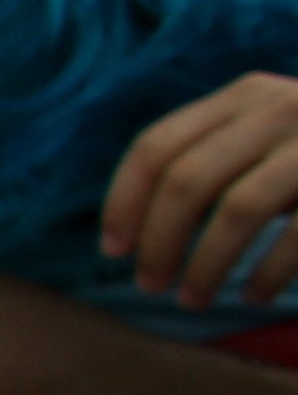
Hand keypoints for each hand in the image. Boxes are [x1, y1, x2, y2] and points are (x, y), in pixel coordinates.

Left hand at [101, 72, 297, 311]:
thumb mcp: (262, 138)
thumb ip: (210, 160)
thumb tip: (132, 226)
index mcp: (243, 96)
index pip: (157, 145)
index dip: (124, 201)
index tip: (114, 251)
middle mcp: (278, 107)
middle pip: (187, 181)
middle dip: (159, 241)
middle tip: (150, 285)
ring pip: (237, 210)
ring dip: (206, 264)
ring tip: (193, 299)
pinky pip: (296, 233)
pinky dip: (267, 271)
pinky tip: (252, 295)